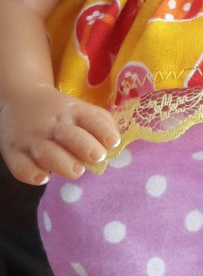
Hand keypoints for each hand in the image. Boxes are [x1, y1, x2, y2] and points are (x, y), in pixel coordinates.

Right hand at [0, 85, 119, 183]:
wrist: (19, 98)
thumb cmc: (61, 113)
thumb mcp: (81, 109)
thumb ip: (101, 124)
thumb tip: (115, 145)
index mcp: (73, 112)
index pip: (91, 119)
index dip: (104, 131)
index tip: (113, 143)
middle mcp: (53, 124)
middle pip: (70, 136)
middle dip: (86, 148)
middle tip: (96, 158)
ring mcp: (32, 138)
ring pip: (47, 153)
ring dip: (63, 164)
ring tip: (76, 171)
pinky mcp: (14, 152)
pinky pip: (21, 167)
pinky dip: (32, 174)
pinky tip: (44, 177)